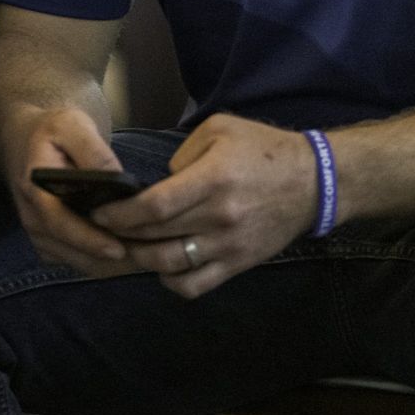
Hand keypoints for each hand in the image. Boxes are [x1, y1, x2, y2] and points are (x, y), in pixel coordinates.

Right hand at [3, 104, 145, 277]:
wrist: (24, 142)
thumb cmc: (52, 132)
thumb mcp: (71, 125)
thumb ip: (93, 151)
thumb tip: (119, 179)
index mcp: (34, 188)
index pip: (60, 223)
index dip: (90, 240)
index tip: (120, 249)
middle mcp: (33, 218)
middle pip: (74, 252)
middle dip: (113, 259)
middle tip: (153, 255)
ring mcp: (39, 234)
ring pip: (80, 263)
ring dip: (114, 266)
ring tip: (150, 256)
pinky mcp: (48, 244)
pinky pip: (79, 263)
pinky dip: (106, 264)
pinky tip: (132, 252)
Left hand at [91, 113, 317, 298]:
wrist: (315, 182)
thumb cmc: (263, 149)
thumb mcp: (219, 129)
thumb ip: (182, 152)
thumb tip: (159, 180)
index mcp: (212, 180)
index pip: (155, 206)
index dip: (121, 214)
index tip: (99, 212)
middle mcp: (219, 217)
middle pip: (156, 236)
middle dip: (120, 235)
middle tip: (100, 229)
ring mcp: (230, 245)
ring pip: (171, 265)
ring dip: (140, 260)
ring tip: (123, 248)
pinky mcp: (239, 263)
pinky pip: (196, 285)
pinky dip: (171, 281)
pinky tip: (161, 266)